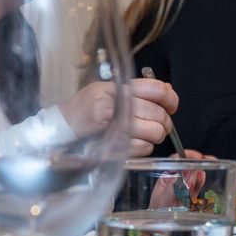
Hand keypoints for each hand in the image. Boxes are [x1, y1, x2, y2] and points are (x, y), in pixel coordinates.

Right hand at [61, 77, 179, 154]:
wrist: (64, 125)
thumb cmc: (87, 109)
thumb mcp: (110, 91)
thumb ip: (136, 91)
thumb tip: (166, 91)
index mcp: (121, 87)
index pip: (157, 90)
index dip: (170, 99)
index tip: (171, 106)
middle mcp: (120, 102)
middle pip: (159, 113)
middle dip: (164, 124)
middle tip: (159, 126)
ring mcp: (118, 122)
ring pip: (155, 131)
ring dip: (154, 137)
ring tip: (145, 136)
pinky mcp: (115, 140)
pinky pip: (144, 147)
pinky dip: (143, 148)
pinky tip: (134, 143)